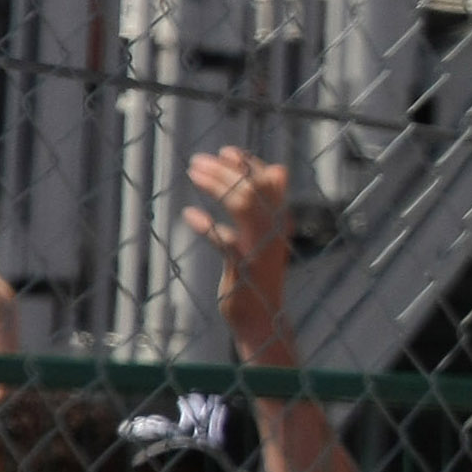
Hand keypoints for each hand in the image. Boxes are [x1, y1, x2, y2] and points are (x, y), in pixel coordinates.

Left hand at [183, 147, 291, 348]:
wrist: (261, 320)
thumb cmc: (257, 276)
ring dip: (215, 185)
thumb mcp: (265, 238)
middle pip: (252, 187)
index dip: (248, 163)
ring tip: (192, 174)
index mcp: (281, 222)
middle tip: (196, 162)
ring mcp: (260, 249)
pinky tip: (189, 215)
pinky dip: (205, 225)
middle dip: (223, 170)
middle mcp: (275, 231)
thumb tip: (275, 169)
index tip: (226, 152)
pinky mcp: (244, 268)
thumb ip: (265, 208)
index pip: (271, 180)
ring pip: (242, 204)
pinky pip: (224, 240)